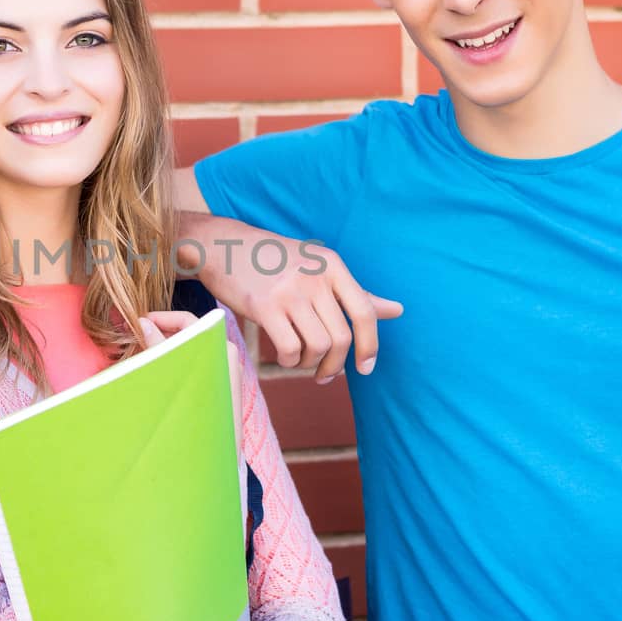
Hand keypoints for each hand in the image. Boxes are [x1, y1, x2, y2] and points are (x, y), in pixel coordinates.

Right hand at [140, 311, 242, 424]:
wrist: (210, 446)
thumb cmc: (192, 411)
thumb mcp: (169, 369)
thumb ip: (156, 344)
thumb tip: (142, 323)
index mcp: (219, 345)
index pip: (186, 320)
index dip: (161, 318)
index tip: (139, 322)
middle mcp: (226, 352)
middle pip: (190, 332)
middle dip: (163, 332)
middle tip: (139, 336)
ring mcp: (227, 368)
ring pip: (194, 347)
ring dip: (170, 346)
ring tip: (146, 352)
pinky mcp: (223, 382)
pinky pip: (200, 361)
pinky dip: (181, 359)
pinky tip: (162, 368)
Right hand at [179, 217, 401, 382]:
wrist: (223, 245)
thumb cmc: (273, 261)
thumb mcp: (318, 267)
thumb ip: (355, 292)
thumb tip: (398, 310)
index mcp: (333, 265)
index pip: (365, 313)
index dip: (370, 347)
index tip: (365, 369)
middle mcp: (315, 277)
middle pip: (342, 337)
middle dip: (336, 365)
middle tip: (325, 375)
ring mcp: (290, 291)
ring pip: (318, 346)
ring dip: (311, 364)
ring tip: (301, 361)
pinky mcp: (264, 306)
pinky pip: (290, 348)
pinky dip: (290, 361)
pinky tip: (284, 357)